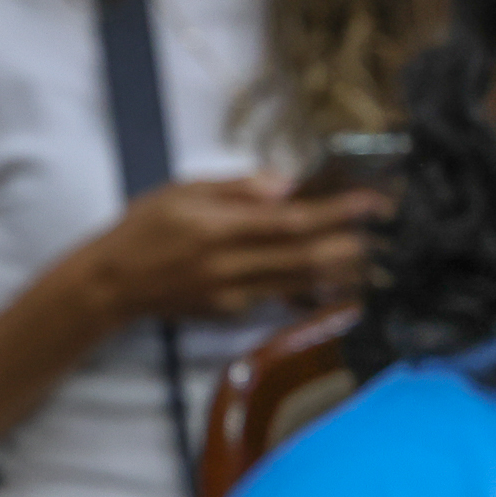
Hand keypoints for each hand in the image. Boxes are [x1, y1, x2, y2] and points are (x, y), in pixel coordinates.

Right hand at [84, 175, 386, 321]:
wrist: (112, 282)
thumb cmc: (144, 227)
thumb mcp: (182, 191)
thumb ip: (234, 187)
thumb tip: (285, 184)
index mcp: (216, 228)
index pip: (290, 221)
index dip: (336, 213)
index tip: (371, 202)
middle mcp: (229, 265)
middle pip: (306, 258)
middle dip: (351, 243)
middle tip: (382, 230)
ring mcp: (232, 294)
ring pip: (301, 283)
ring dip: (341, 268)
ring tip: (372, 251)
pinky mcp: (231, 312)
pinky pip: (281, 297)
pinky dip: (312, 286)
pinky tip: (334, 275)